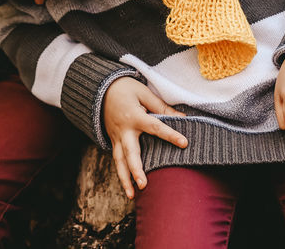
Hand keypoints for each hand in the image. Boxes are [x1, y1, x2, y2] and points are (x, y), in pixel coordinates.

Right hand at [102, 77, 187, 198]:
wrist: (101, 90)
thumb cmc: (125, 89)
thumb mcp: (143, 93)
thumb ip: (161, 107)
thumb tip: (182, 119)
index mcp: (134, 116)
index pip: (155, 127)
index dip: (170, 134)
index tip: (184, 143)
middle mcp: (123, 130)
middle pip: (130, 153)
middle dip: (136, 170)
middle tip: (143, 184)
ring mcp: (116, 138)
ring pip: (119, 162)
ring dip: (125, 179)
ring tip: (132, 195)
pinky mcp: (113, 142)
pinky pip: (117, 160)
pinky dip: (122, 174)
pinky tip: (128, 188)